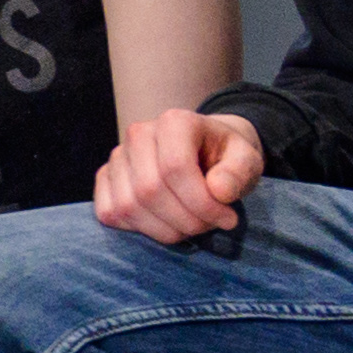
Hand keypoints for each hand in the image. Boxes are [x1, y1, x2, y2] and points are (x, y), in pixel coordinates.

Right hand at [95, 109, 267, 245]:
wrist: (205, 151)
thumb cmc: (226, 157)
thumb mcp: (248, 160)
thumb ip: (239, 172)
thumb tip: (219, 191)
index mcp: (174, 122)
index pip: (175, 168)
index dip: (202, 203)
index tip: (228, 218)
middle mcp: (138, 134)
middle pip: (150, 190)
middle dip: (186, 221)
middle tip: (210, 225)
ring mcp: (117, 157)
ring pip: (128, 207)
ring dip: (165, 230)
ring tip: (191, 225)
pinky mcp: (104, 178)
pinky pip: (110, 213)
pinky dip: (139, 229)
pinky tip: (165, 223)